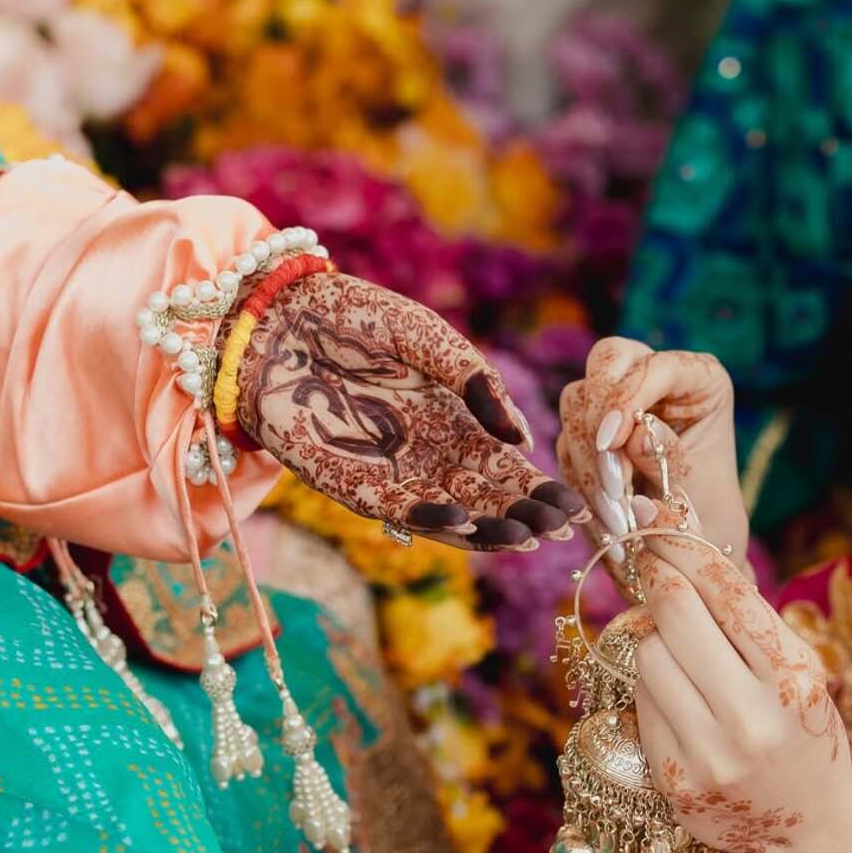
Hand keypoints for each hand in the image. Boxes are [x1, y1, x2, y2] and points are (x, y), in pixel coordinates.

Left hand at [238, 273, 586, 550]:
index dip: (541, 488)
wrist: (277, 319)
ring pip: (456, 517)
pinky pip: (403, 514)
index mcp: (455, 421)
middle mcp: (431, 455)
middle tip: (562, 527)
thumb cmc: (354, 317)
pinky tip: (466, 521)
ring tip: (527, 535)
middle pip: (490, 499)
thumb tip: (523, 440)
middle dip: (528, 515)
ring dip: (491, 531)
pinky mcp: (355, 486)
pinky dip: (435, 521)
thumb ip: (477, 383)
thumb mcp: (430, 339)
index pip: (507, 468)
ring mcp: (396, 474)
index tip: (574, 506)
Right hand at [557, 339, 747, 565]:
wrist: (691, 540)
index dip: (626, 398)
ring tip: (616, 519)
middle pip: (605, 362)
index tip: (611, 443)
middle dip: (598, 421)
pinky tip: (602, 522)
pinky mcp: (588, 431)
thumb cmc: (708, 507)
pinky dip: (580, 484)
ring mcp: (615, 400)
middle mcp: (653, 376)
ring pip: (576, 406)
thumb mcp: (699, 483)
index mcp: (697, 378)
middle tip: (611, 482)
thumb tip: (634, 437)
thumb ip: (666, 456)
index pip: (654, 365)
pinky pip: (567, 446)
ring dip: (588, 463)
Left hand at [630, 502, 851, 852]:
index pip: (726, 594)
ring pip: (647, 660)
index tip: (662, 529)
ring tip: (677, 651)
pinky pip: (642, 708)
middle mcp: (752, 716)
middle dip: (659, 583)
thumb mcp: (799, 675)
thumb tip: (683, 554)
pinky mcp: (675, 780)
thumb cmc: (803, 735)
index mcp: (794, 678)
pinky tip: (678, 698)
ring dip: (653, 642)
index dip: (685, 552)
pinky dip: (653, 692)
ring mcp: (710, 753)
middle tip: (652, 567)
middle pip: (675, 617)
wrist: (809, 830)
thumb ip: (749, 624)